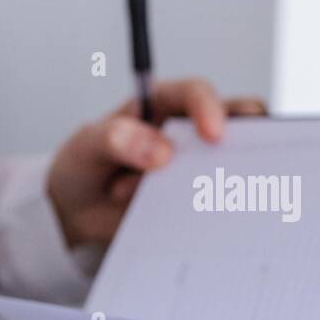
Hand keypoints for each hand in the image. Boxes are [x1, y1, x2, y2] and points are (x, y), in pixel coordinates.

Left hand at [45, 78, 266, 246]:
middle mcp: (186, 132)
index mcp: (162, 103)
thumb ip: (117, 139)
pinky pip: (215, 204)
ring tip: (208, 201)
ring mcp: (194, 167)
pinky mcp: (193, 198)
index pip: (195, 94)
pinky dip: (215, 212)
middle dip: (246, 141)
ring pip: (233, 167)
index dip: (209, 109)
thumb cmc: (82, 164)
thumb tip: (162, 152)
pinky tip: (199, 225)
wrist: (73, 209)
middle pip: (236, 125)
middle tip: (238, 166)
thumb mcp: (87, 145)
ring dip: (229, 182)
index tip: (212, 135)